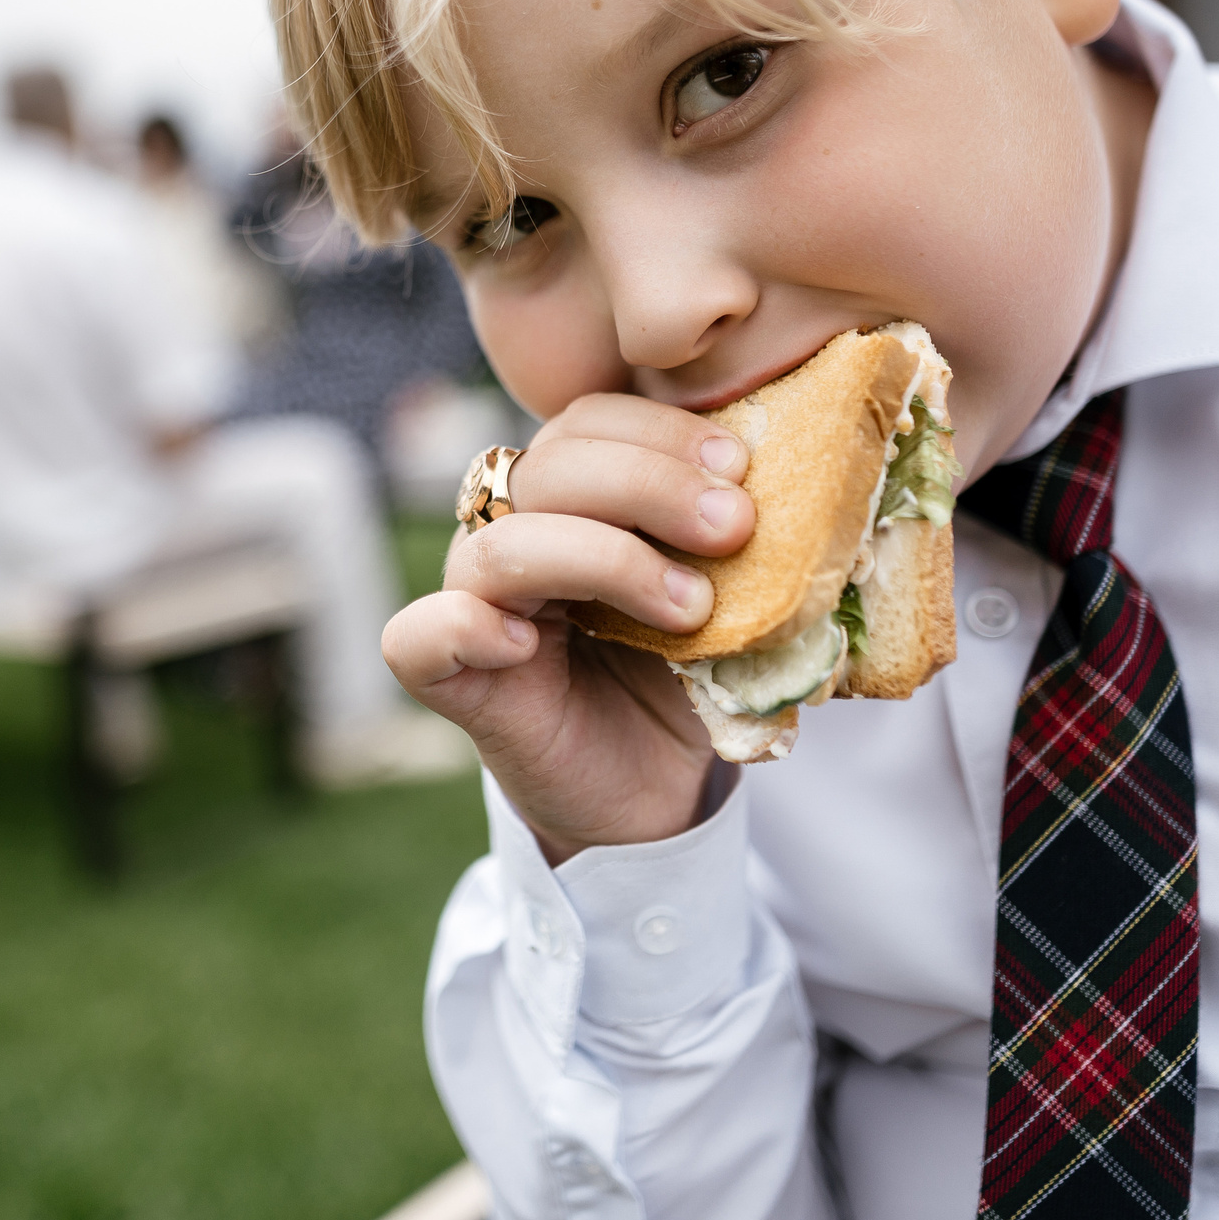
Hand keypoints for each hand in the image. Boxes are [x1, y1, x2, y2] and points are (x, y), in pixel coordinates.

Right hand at [383, 395, 753, 863]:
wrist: (657, 796)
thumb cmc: (686, 681)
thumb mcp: (731, 597)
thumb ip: (738, 541)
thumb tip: (800, 484)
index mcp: (571, 499)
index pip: (587, 424)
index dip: (658, 432)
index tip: (739, 468)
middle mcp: (512, 535)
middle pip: (548, 467)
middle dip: (649, 484)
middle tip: (735, 527)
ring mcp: (475, 603)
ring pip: (500, 543)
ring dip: (603, 558)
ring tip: (689, 606)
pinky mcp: (451, 679)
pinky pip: (417, 637)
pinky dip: (464, 627)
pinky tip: (525, 644)